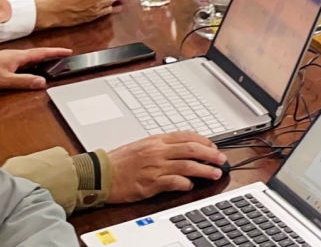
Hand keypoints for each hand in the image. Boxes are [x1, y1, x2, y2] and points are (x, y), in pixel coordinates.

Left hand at [0, 47, 69, 89]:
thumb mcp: (4, 80)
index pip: (42, 53)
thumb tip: (42, 82)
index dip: (56, 52)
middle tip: (62, 56)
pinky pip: (23, 60)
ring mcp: (10, 58)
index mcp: (19, 57)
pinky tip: (29, 68)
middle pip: (38, 53)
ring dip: (41, 58)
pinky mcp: (4, 62)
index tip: (68, 51)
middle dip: (51, 54)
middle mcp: (16, 55)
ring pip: (30, 57)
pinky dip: (31, 63)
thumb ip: (23, 81)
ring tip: (50, 62)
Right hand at [106, 133, 226, 202]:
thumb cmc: (119, 161)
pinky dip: (185, 183)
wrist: (99, 174)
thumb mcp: (142, 145)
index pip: (187, 136)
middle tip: (222, 159)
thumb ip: (162, 145)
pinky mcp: (150, 184)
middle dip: (211, 154)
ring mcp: (155, 167)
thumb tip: (183, 148)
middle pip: (192, 149)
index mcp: (157, 140)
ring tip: (215, 174)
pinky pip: (173, 182)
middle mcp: (158, 151)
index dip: (205, 141)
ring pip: (187, 165)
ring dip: (204, 170)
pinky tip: (190, 185)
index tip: (214, 146)